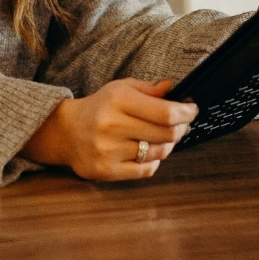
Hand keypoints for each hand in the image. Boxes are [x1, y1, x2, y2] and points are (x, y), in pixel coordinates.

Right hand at [20, 78, 197, 180]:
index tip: (192, 110)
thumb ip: (148, 89)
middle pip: (166, 134)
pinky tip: (149, 151)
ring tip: (164, 137)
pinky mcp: (106, 171)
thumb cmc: (99, 107)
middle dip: (181, 128)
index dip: (186, 112)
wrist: (66, 131)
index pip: (165, 112)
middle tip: (183, 123)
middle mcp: (112, 125)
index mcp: (117, 99)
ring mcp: (108, 150)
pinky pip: (146, 170)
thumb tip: (173, 88)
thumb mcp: (120, 88)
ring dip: (168, 145)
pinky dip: (154, 161)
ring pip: (158, 153)